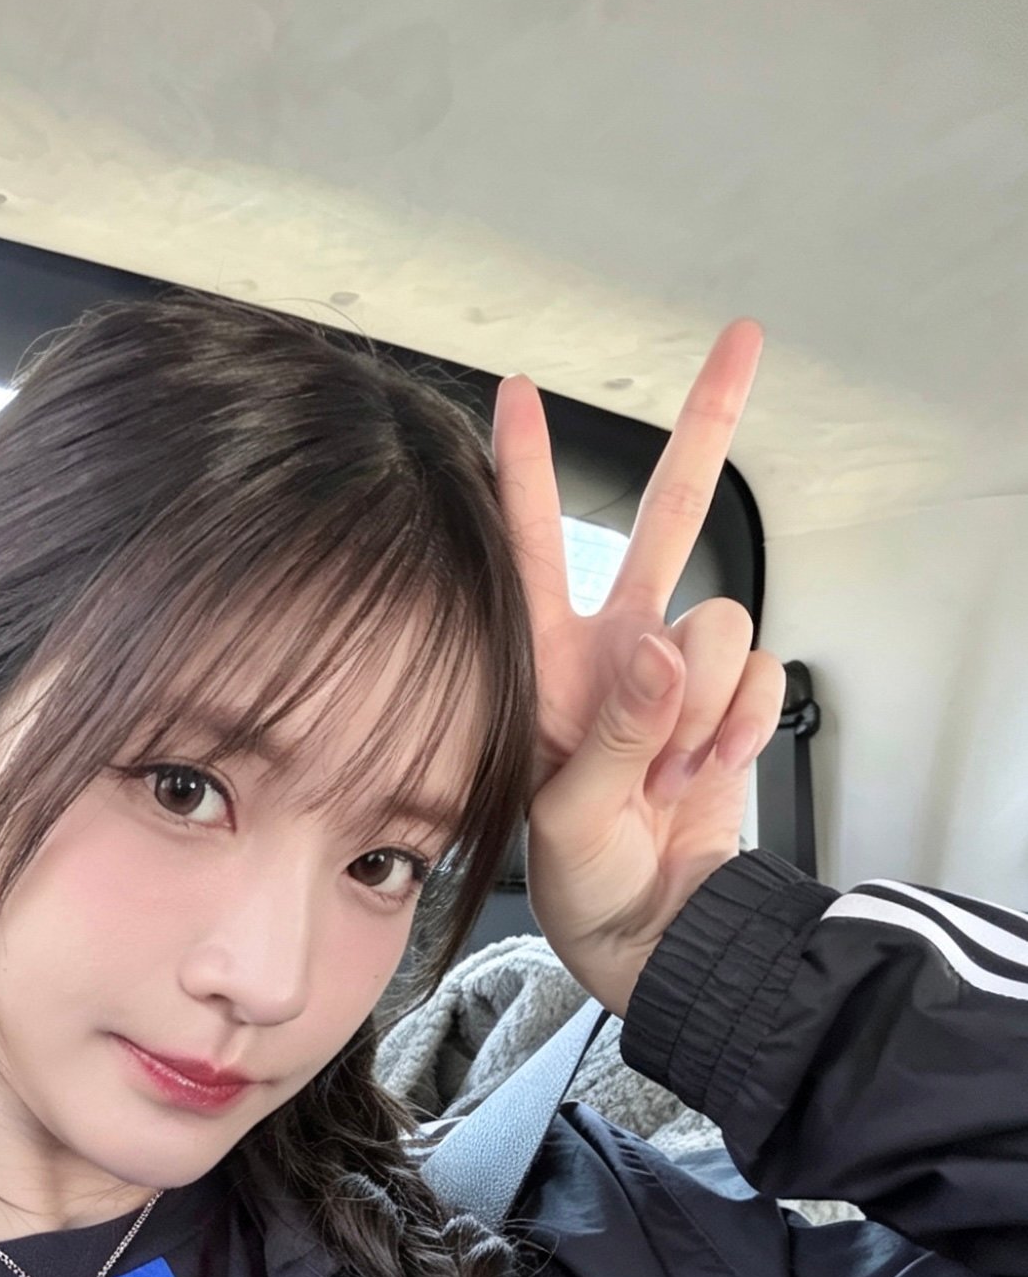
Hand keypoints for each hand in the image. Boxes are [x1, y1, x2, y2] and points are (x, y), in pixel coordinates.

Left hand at [493, 321, 786, 1015]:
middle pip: (669, 519)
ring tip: (665, 775)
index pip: (531, 548)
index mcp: (549, 666)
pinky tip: (702, 774)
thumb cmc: (581, 883)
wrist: (655, 935)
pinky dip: (740, 732)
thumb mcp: (570, 813)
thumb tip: (664, 648)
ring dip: (703, 706)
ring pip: (724, 624)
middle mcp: (616, 652)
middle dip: (705, 428)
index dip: (524, 468)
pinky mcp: (733, 704)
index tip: (513, 390)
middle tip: (742, 341)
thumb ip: (619, 727)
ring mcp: (680, 676)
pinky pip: (761, 678)